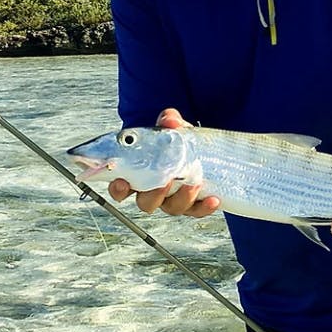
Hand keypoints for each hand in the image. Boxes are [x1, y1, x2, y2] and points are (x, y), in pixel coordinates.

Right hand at [107, 108, 221, 217]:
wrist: (201, 150)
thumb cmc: (177, 142)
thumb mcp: (172, 129)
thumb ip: (168, 121)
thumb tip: (170, 120)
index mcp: (139, 175)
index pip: (120, 188)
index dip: (118, 189)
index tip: (122, 182)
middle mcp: (154, 192)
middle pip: (146, 203)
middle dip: (154, 195)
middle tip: (164, 182)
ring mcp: (173, 200)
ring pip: (172, 208)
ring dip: (182, 198)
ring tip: (193, 183)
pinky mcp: (193, 205)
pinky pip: (197, 211)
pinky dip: (204, 208)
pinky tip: (213, 199)